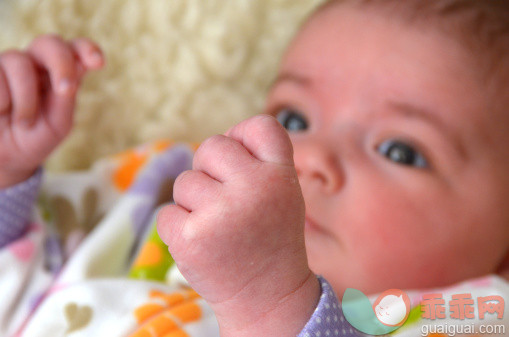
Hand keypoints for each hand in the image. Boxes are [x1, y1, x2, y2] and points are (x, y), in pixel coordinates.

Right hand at [0, 34, 103, 187]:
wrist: (2, 156)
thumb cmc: (33, 138)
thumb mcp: (57, 123)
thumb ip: (67, 96)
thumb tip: (79, 67)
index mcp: (61, 74)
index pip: (76, 51)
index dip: (87, 49)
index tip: (98, 63)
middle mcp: (36, 63)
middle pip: (50, 43)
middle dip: (62, 64)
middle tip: (66, 90)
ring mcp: (8, 65)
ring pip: (19, 62)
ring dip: (26, 99)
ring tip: (24, 122)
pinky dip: (3, 101)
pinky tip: (1, 112)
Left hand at [157, 115, 318, 336]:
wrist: (268, 298)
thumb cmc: (270, 239)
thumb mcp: (284, 194)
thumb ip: (260, 162)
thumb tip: (221, 138)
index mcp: (281, 176)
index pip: (261, 126)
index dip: (244, 137)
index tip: (244, 162)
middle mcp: (254, 188)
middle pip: (212, 146)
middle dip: (211, 170)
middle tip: (227, 203)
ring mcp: (221, 213)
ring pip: (184, 181)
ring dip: (194, 204)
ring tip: (219, 229)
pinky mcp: (190, 237)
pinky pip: (166, 213)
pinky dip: (178, 228)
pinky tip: (203, 245)